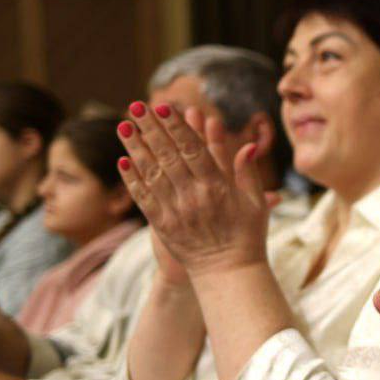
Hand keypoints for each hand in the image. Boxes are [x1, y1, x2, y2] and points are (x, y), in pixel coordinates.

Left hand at [116, 102, 268, 279]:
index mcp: (217, 187)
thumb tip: (248, 145)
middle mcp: (193, 196)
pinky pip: (144, 199)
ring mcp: (175, 211)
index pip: (193, 149)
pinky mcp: (163, 226)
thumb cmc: (247, 237)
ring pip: (151, 173)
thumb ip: (248, 173)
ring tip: (124, 126)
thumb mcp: (256, 203)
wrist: (229, 274)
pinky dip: (133, 179)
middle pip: (168, 155)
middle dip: (151, 128)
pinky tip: (123, 161)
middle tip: (137, 105)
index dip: (177, 127)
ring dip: (136, 148)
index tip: (164, 107)